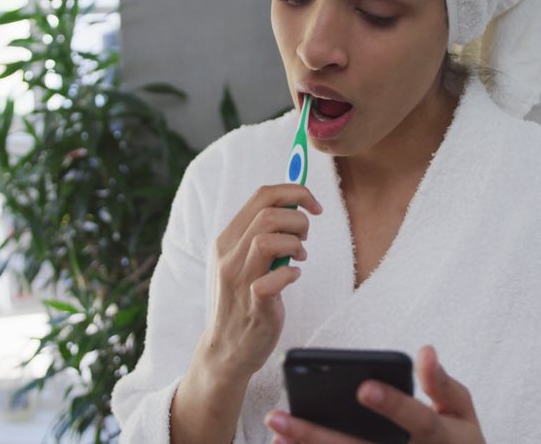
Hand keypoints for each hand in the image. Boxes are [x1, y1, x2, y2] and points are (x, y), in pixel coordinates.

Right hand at [196, 184, 321, 381]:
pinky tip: (293, 278)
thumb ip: (261, 233)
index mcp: (228, 239)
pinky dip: (291, 274)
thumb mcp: (243, 259)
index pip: (262, 196)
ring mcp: (239, 280)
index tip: (314, 206)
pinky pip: (273, 279)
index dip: (295, 192)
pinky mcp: (253, 304)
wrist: (226, 348)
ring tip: (299, 259)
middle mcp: (228, 255)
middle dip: (299, 220)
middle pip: (268, 214)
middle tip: (305, 238)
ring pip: (267, 240)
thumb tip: (295, 205)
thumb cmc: (242, 299)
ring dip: (295, 245)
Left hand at [265, 345, 485, 443]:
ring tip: (276, 433)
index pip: (416, 420)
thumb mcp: (462, 411)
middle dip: (318, 436)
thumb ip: (442, 384)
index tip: (364, 386)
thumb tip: (425, 350)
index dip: (392, 404)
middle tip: (281, 417)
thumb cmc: (457, 439)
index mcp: (439, 437)